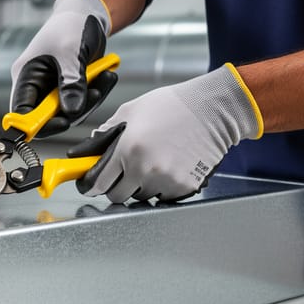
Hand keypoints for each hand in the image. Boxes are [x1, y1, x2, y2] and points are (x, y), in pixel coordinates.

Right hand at [10, 0, 115, 136]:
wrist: (86, 13)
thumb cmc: (70, 24)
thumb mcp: (70, 53)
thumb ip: (71, 84)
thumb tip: (71, 113)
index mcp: (25, 76)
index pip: (22, 112)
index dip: (38, 124)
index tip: (62, 123)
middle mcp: (36, 86)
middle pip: (48, 116)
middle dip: (73, 110)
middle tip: (94, 95)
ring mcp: (53, 89)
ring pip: (69, 111)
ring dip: (90, 101)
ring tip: (105, 79)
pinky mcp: (70, 88)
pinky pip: (82, 102)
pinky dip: (97, 93)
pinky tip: (107, 77)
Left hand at [66, 64, 263, 202]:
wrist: (212, 110)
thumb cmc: (173, 106)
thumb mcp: (131, 110)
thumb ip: (107, 132)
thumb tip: (91, 147)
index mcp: (127, 149)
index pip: (99, 183)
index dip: (93, 185)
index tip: (92, 185)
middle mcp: (144, 169)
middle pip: (118, 196)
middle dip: (117, 186)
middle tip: (124, 173)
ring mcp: (165, 180)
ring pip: (141, 197)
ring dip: (141, 187)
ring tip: (152, 164)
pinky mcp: (184, 187)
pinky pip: (164, 197)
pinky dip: (162, 187)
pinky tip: (168, 167)